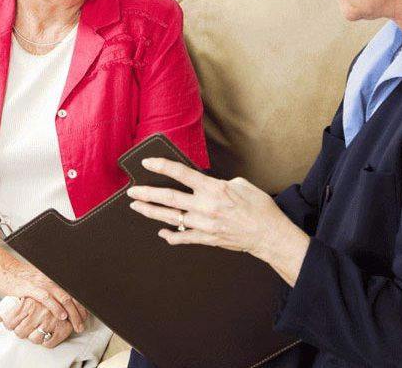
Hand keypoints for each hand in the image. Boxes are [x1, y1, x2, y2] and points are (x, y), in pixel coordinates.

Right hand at [0, 259, 87, 333]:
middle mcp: (50, 279)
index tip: (85, 316)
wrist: (3, 270)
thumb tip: (60, 301)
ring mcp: (41, 283)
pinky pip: (47, 298)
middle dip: (79, 312)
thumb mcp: (38, 282)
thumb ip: (49, 289)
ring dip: (72, 313)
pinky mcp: (31, 287)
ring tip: (76, 324)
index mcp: (53, 278)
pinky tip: (62, 315)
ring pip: (63, 297)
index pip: (72, 291)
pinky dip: (56, 307)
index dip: (81, 305)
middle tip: (82, 324)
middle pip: (71, 295)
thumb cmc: (20, 278)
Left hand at [0, 297, 73, 347]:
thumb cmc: (37, 290)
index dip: (9, 325)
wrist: (59, 284)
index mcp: (28, 303)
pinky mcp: (64, 327)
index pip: (10, 322)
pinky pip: (49, 343)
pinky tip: (46, 335)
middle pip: (20, 333)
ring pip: (34, 339)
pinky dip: (46, 342)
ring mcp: (52, 320)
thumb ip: (7, 307)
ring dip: (33, 337)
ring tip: (35, 330)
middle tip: (24, 327)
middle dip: (20, 332)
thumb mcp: (22, 293)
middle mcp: (40, 311)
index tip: (12, 324)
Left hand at [126, 157, 293, 260]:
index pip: (181, 174)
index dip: (162, 166)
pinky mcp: (207, 239)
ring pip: (171, 218)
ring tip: (137, 206)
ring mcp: (204, 224)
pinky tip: (161, 232)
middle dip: (147, 194)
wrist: (269, 234)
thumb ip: (218, 183)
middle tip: (132, 191)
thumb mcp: (241, 184)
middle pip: (169, 198)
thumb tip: (204, 184)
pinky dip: (170, 236)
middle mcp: (205, 206)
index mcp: (214, 189)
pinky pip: (183, 238)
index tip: (147, 163)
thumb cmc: (259, 208)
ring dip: (151, 212)